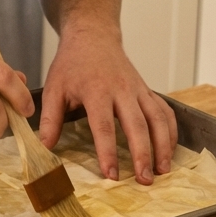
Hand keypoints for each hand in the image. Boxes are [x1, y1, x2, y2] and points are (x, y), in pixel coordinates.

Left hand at [40, 21, 176, 184]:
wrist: (92, 36)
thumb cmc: (71, 64)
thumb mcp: (54, 88)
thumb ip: (50, 119)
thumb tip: (45, 147)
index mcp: (96, 91)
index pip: (103, 126)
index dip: (108, 152)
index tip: (111, 175)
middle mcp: (122, 90)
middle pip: (137, 125)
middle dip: (143, 154)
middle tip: (144, 180)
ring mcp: (138, 89)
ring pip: (157, 118)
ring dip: (163, 145)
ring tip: (162, 170)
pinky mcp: (147, 89)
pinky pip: (164, 110)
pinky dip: (171, 130)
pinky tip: (170, 149)